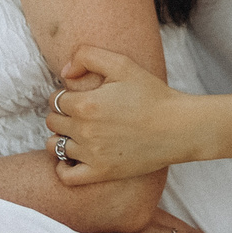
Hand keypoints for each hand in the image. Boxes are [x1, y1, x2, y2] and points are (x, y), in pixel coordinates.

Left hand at [45, 47, 204, 184]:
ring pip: (54, 146)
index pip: (55, 99)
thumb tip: (64, 73)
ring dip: (61, 138)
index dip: (65, 95)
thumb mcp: (122, 64)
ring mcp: (92, 154)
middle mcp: (84, 131)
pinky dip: (63, 167)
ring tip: (77, 133)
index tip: (80, 96)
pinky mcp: (102, 172)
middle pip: (53, 122)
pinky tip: (74, 156)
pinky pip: (66, 176)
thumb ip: (87, 56)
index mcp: (85, 104)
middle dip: (62, 115)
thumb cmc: (152, 94)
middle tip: (81, 113)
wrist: (179, 127)